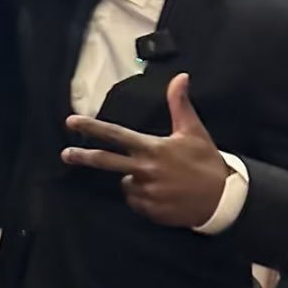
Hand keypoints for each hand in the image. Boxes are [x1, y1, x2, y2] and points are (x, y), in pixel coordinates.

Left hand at [62, 73, 228, 227]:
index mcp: (152, 148)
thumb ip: (179, 105)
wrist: (222, 199)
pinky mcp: (150, 210)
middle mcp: (145, 170)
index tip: (72, 121)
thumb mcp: (194, 131)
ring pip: (125, 183)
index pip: (116, 135)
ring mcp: (146, 192)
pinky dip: (144, 198)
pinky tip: (163, 195)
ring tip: (160, 179)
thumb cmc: (206, 162)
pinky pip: (136, 202)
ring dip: (135, 180)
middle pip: (106, 161)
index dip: (92, 127)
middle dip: (83, 157)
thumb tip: (180, 76)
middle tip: (65, 154)